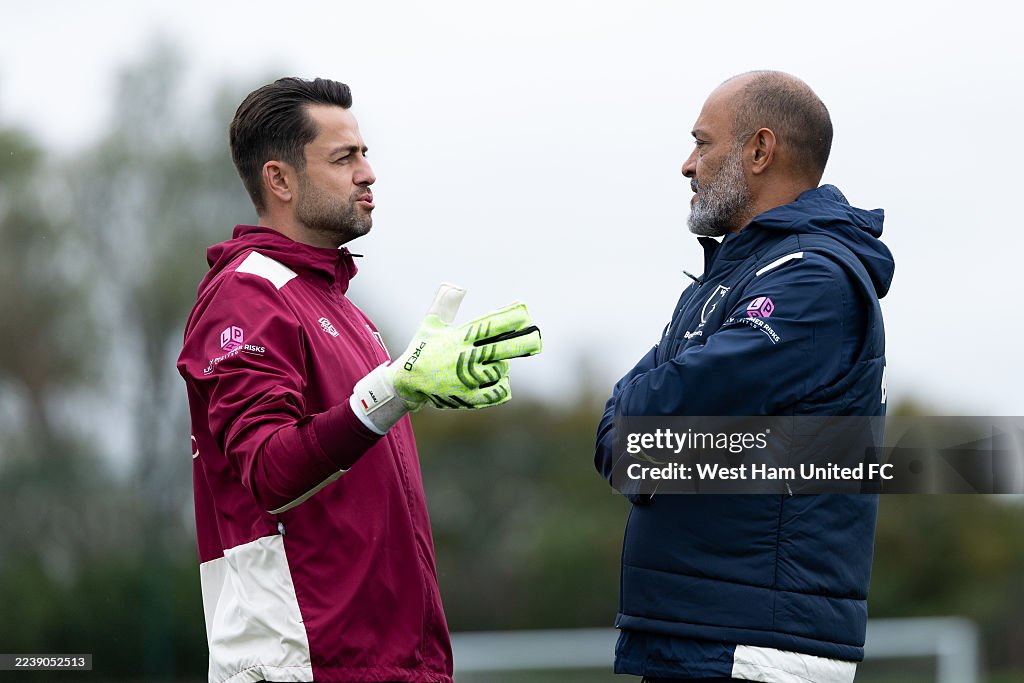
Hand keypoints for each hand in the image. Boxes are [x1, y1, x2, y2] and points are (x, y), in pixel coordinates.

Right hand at [351, 283, 541, 431]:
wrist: (405, 383)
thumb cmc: (420, 351)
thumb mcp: (430, 325)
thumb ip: (444, 305)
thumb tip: (457, 286)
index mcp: (457, 338)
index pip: (487, 325)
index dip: (507, 318)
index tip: (523, 311)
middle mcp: (463, 357)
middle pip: (500, 348)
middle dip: (521, 343)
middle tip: (537, 340)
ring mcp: (467, 378)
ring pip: (500, 369)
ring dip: (500, 366)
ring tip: (488, 364)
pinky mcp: (469, 397)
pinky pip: (497, 391)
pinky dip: (501, 386)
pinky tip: (498, 382)